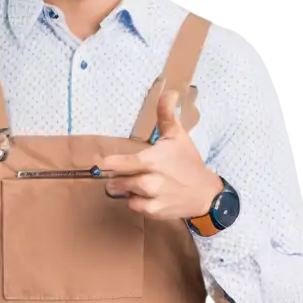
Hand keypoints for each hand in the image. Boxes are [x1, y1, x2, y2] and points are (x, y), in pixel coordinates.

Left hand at [102, 90, 222, 219]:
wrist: (205, 192)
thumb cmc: (188, 162)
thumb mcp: (177, 136)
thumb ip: (166, 114)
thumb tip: (169, 90)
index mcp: (153, 160)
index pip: (122, 163)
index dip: (107, 163)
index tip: (98, 161)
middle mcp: (151, 180)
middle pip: (117, 181)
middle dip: (117, 177)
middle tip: (126, 172)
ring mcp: (152, 198)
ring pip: (124, 194)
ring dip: (126, 189)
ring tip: (140, 182)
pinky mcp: (154, 211)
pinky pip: (133, 206)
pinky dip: (136, 202)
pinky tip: (148, 195)